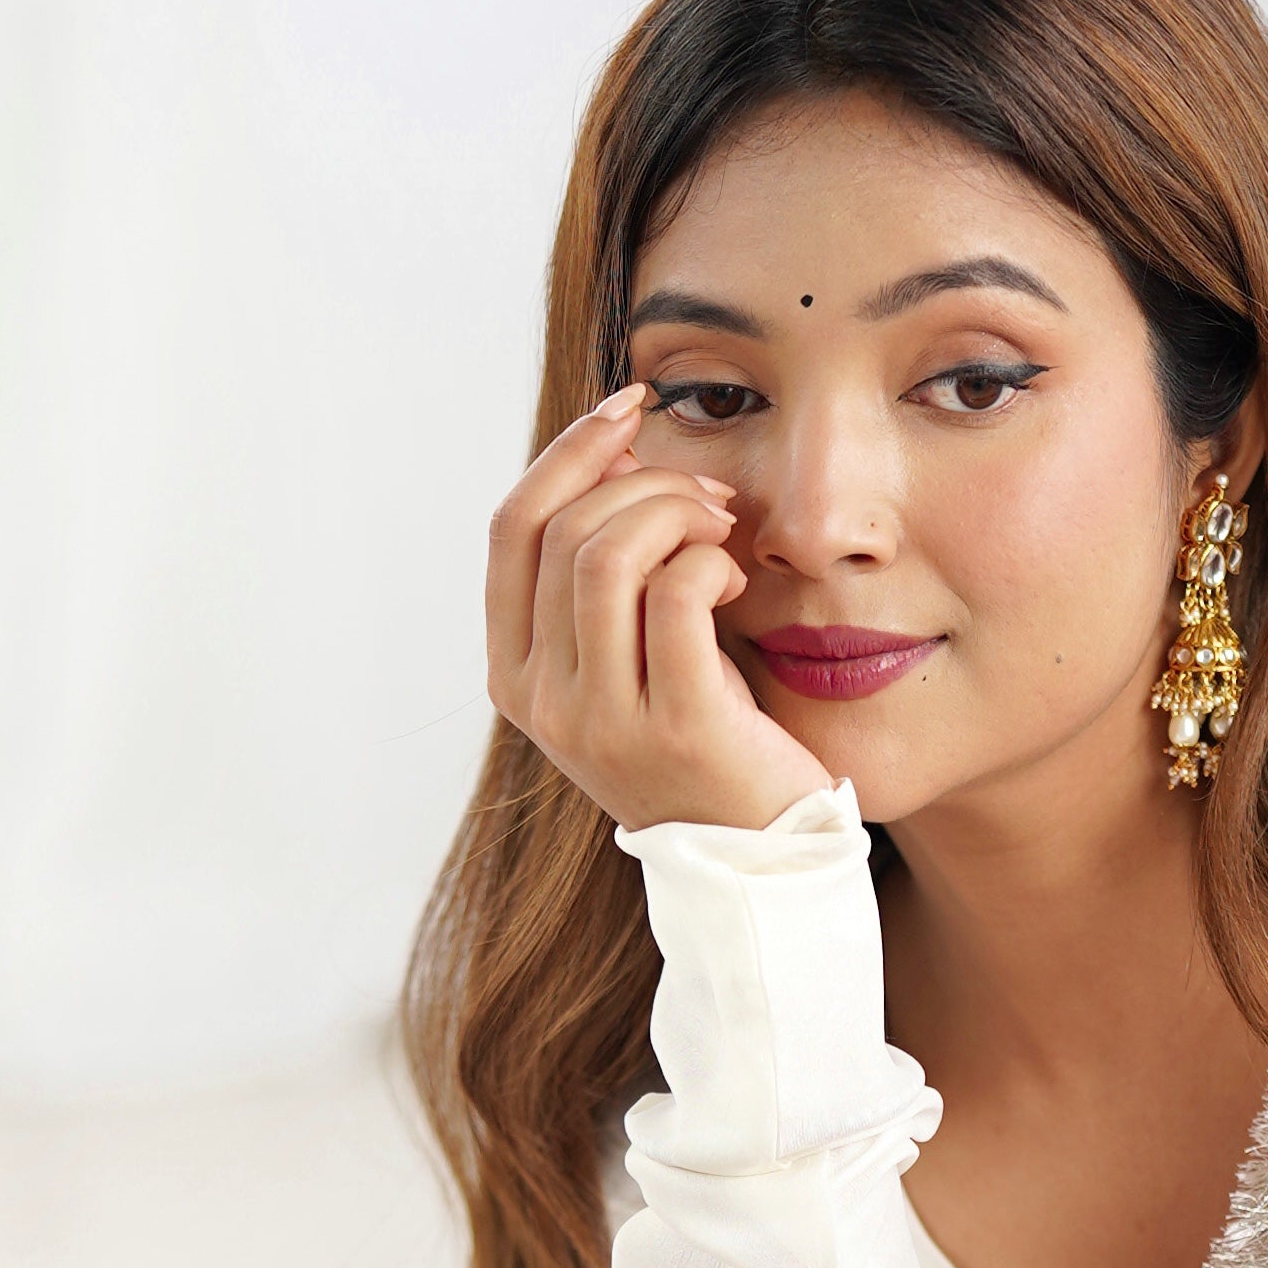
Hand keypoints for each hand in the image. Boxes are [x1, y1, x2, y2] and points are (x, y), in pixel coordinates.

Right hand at [485, 388, 829, 835]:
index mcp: (517, 676)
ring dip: (676, 511)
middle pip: (564, 529)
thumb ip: (602, 577)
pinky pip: (677, 595)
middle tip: (709, 492)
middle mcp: (544, 702)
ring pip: (608, 554)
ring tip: (724, 528)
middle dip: (643, 479)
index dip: (567, 451)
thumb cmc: (702, 739)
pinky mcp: (677, 729)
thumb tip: (617, 447)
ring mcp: (603, 722)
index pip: (512, 527)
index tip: (630, 410)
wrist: (755, 857)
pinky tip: (737, 577)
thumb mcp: (628, 658)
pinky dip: (709, 560)